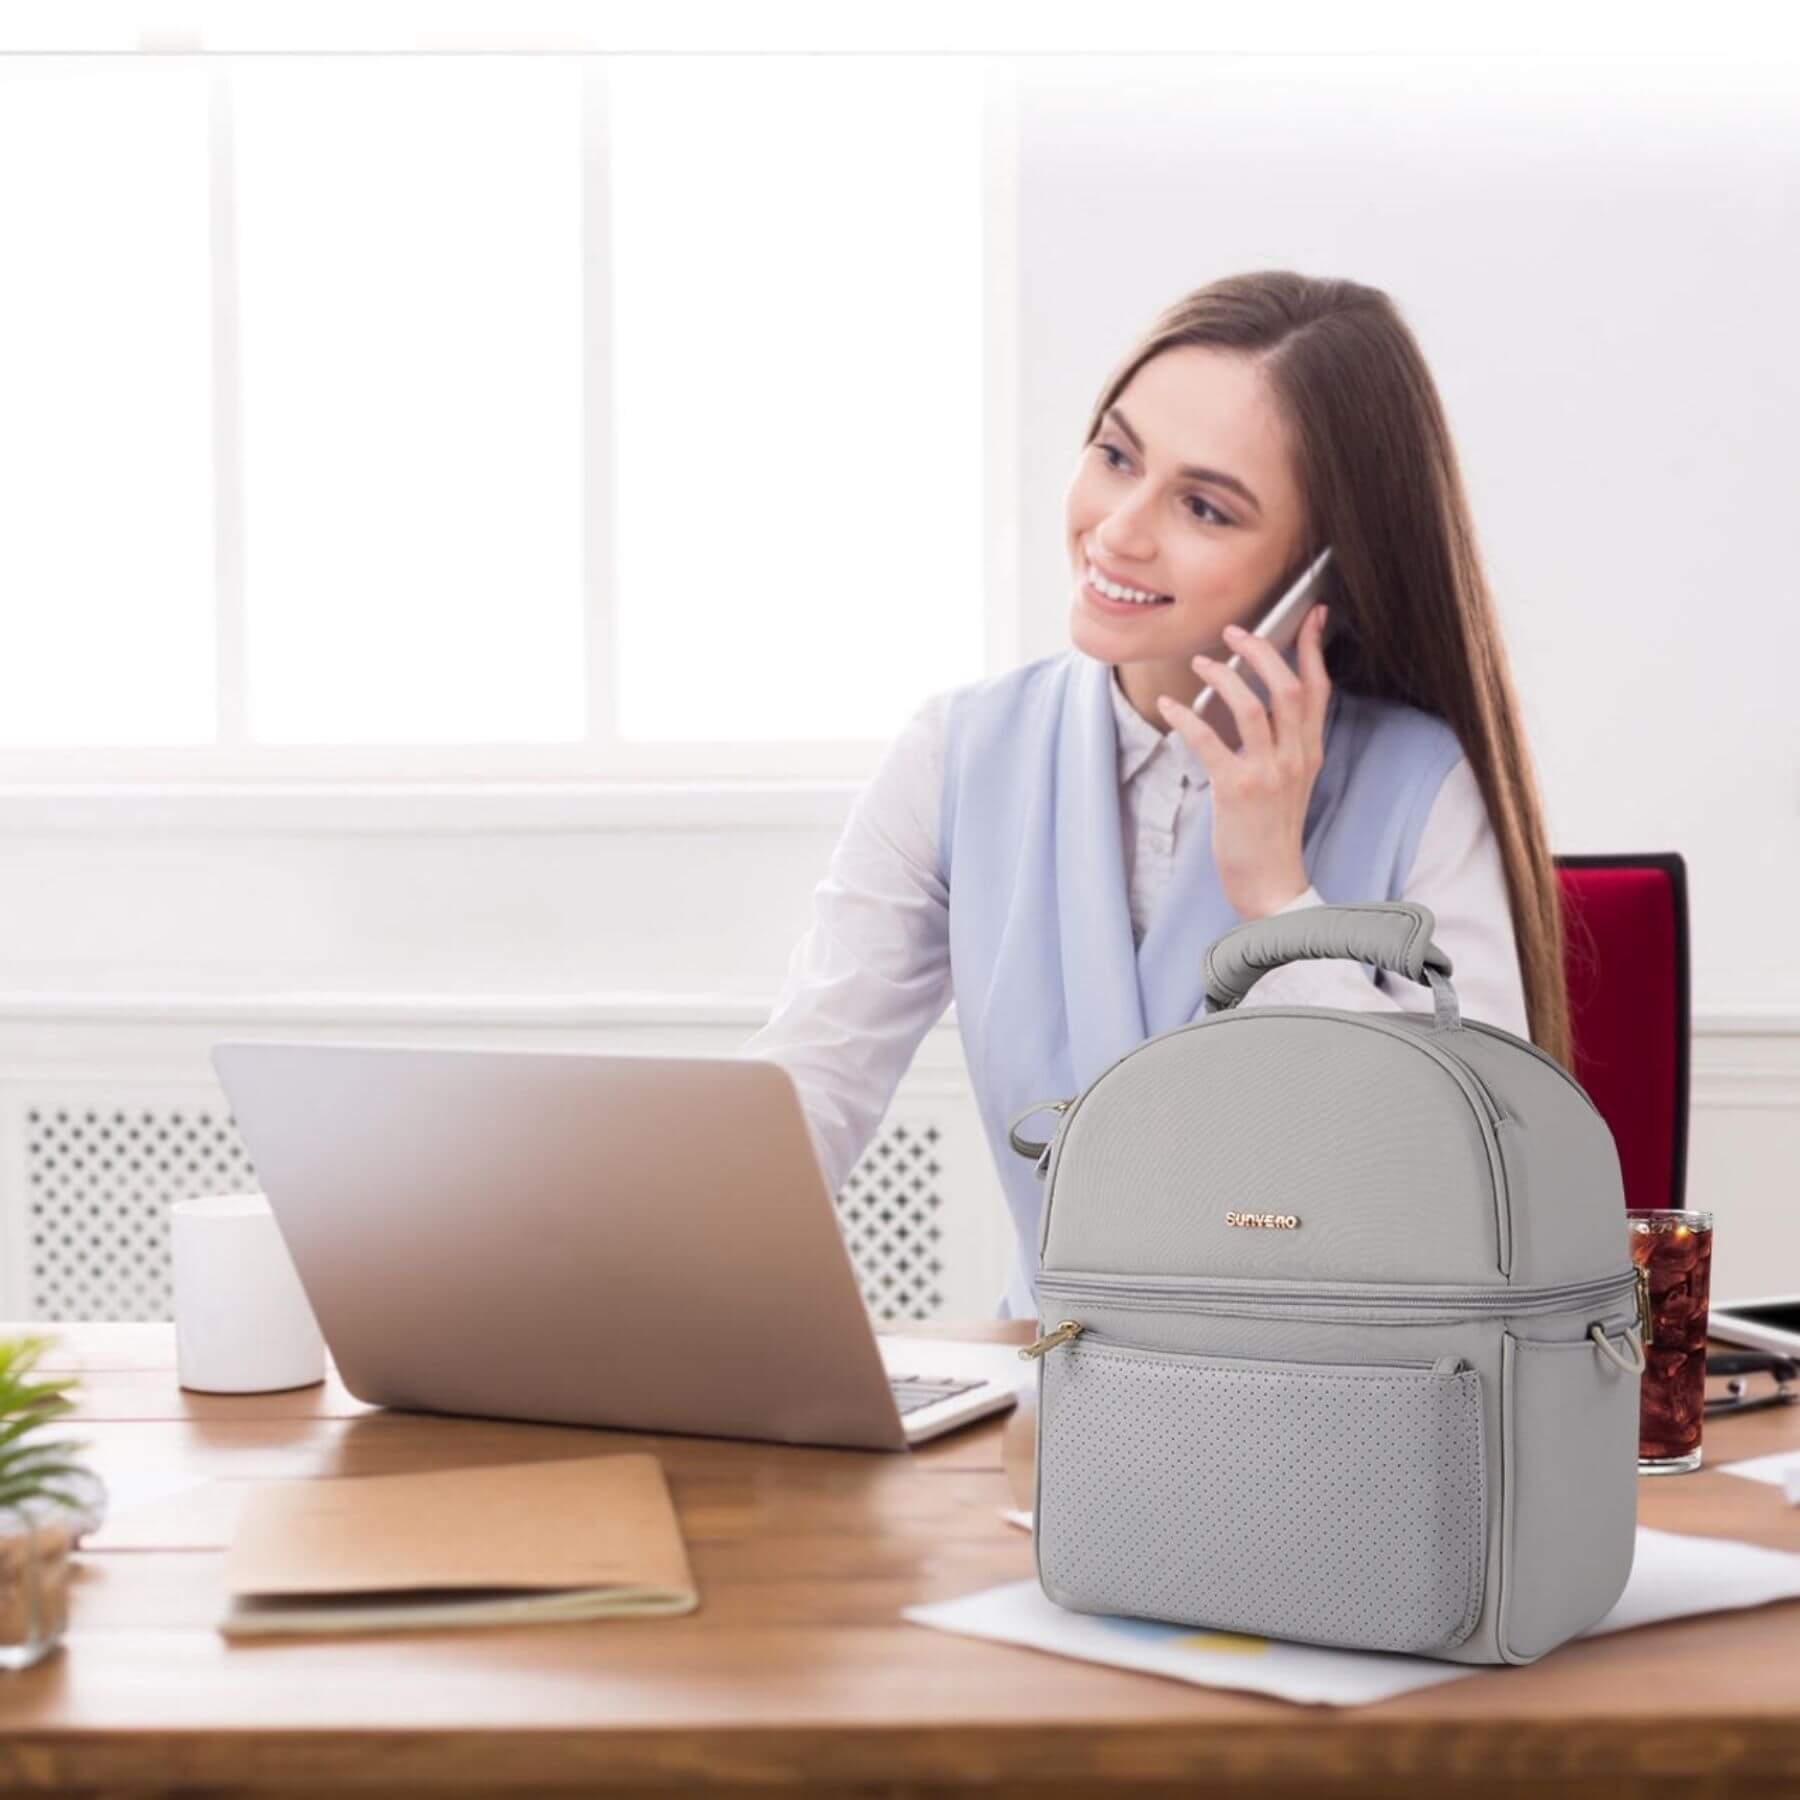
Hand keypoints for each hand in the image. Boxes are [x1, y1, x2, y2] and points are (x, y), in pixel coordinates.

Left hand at [1156, 603, 1330, 920]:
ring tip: (1202, 661)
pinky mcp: (1237, 790)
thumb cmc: (1272, 831)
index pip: (1319, 688)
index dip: (1313, 647)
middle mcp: (1296, 757)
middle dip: (1262, 652)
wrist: (1272, 882)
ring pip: (1253, 708)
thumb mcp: (1293, 780)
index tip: (1309, 613)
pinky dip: (1188, 717)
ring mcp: (1269, 774)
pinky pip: (1210, 742)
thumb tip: (1270, 705)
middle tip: (1234, 631)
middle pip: (1287, 688)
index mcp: (1311, 751)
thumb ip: (1288, 743)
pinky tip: (1170, 706)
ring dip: (1225, 677)